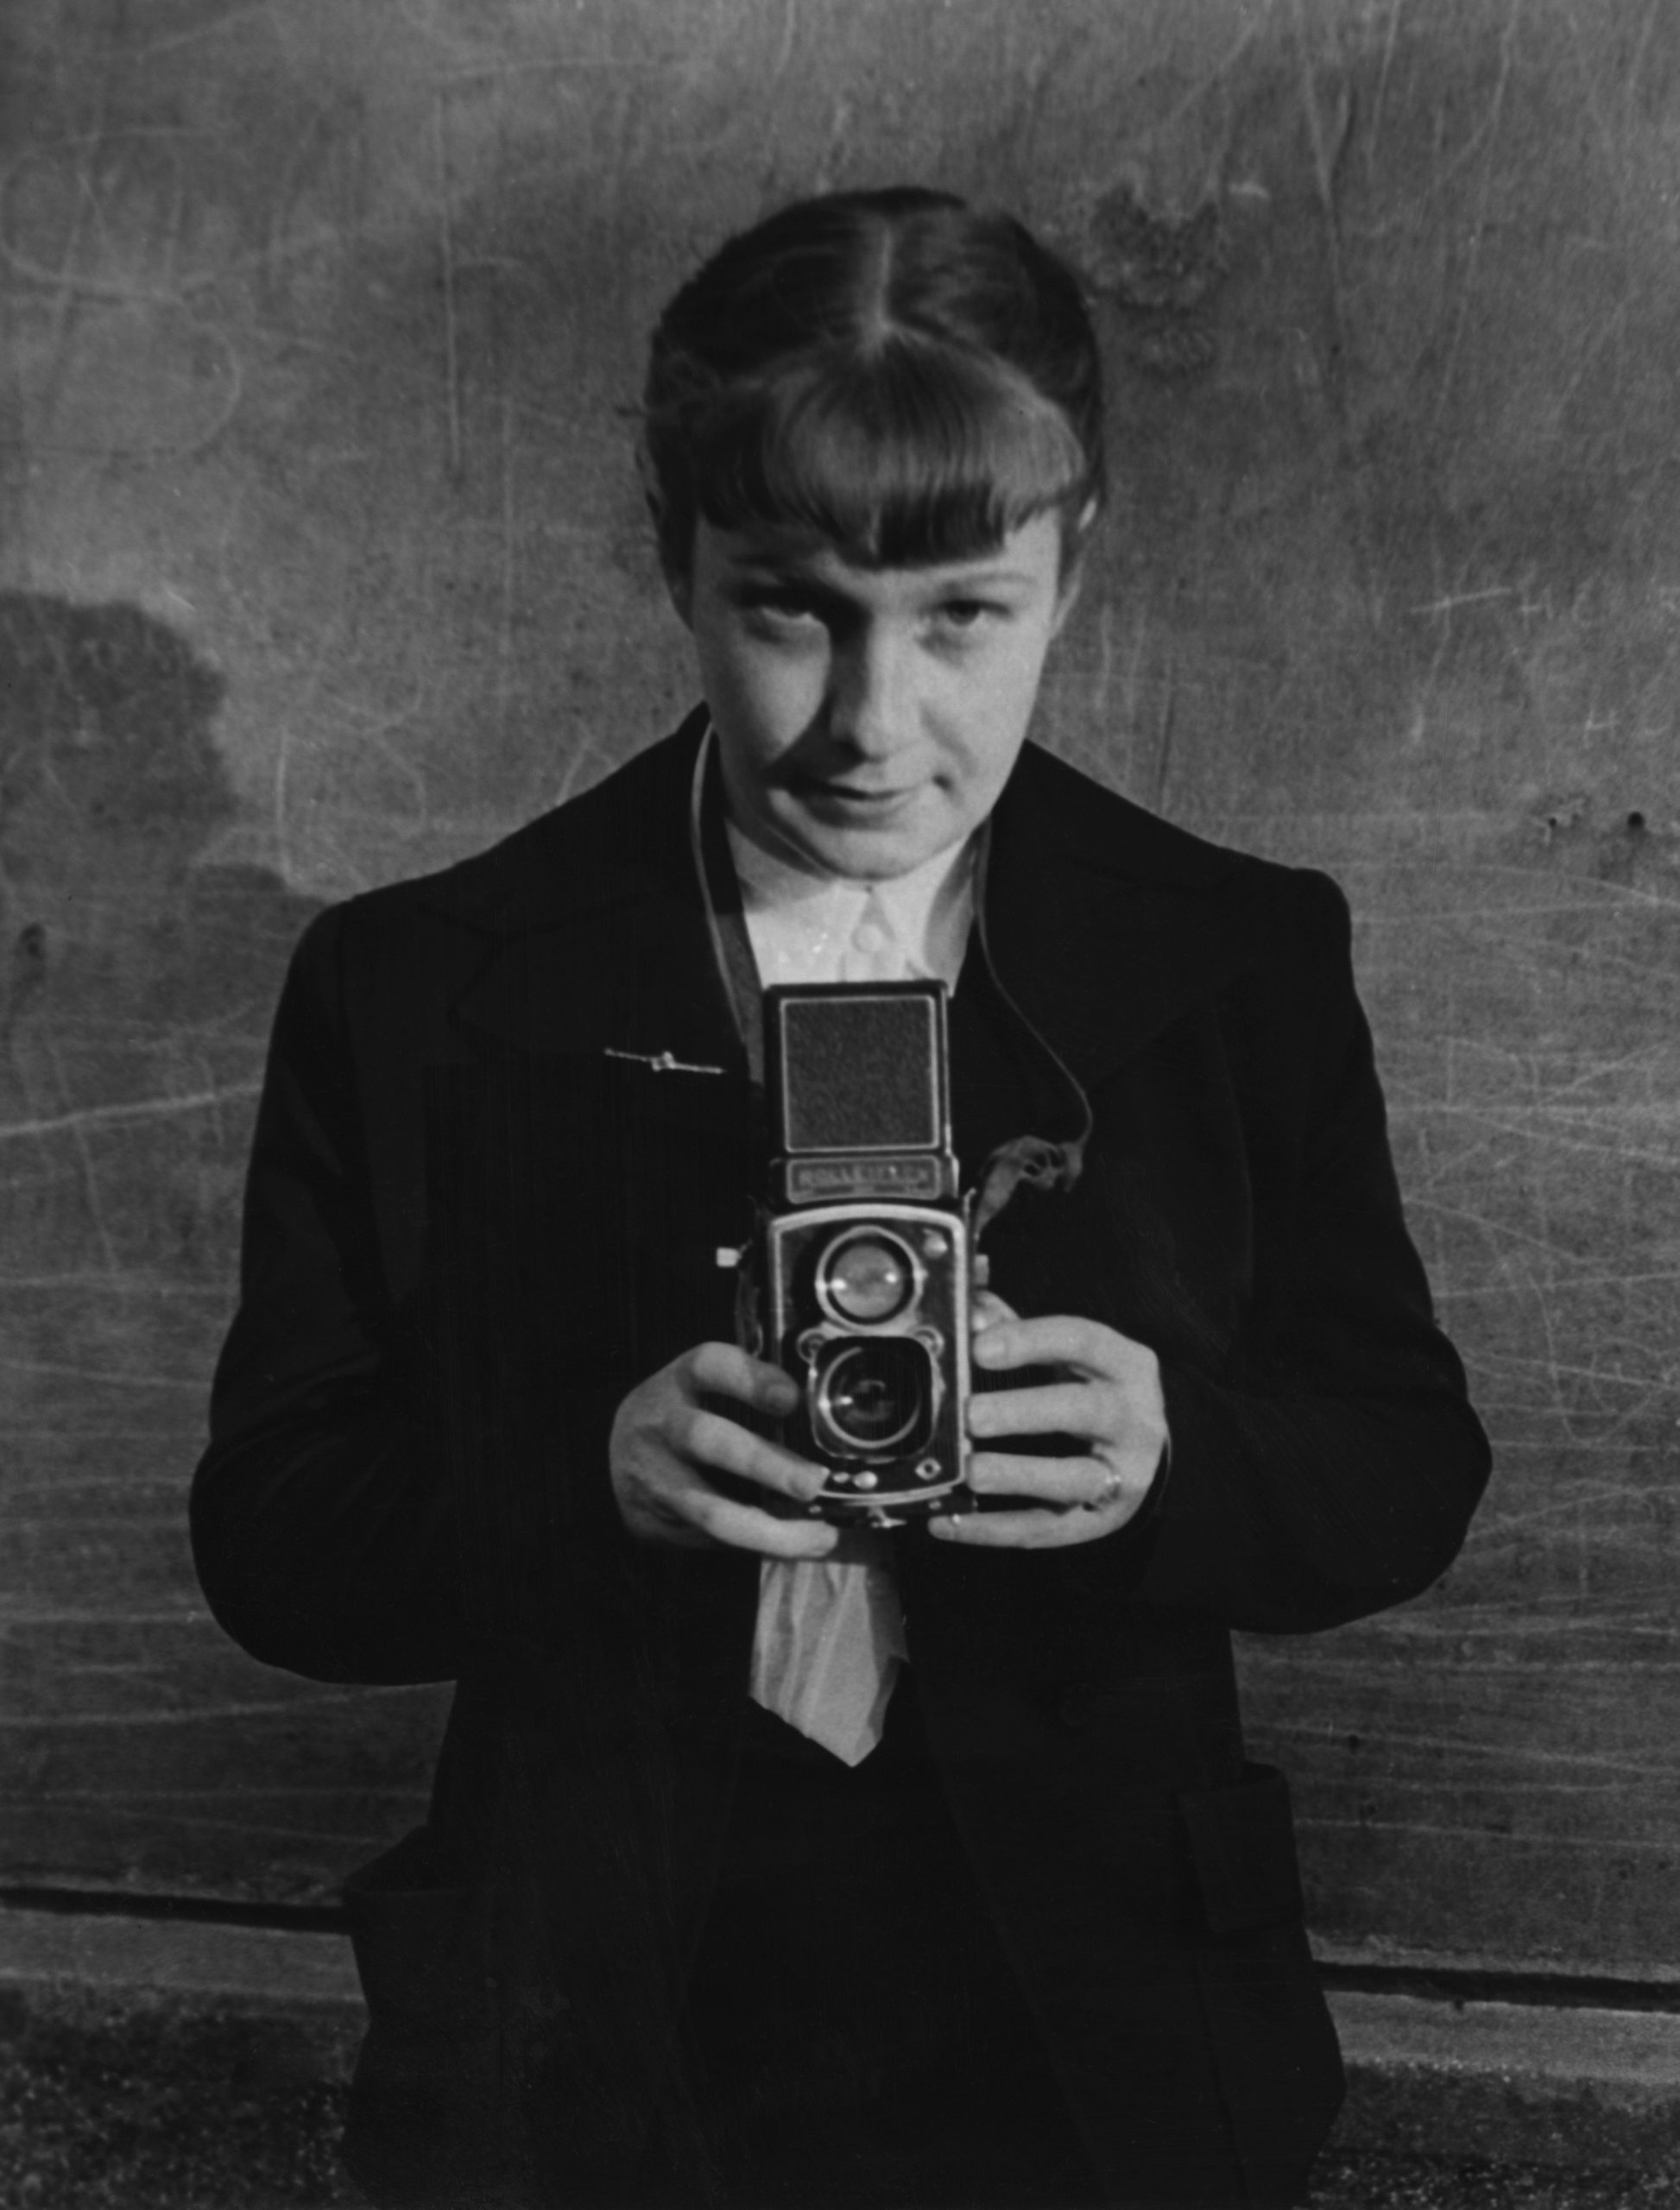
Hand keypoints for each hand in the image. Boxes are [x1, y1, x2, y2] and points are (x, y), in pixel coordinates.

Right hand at [609, 1342, 839, 1557]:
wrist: (610, 1461)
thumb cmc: (679, 1417)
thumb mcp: (699, 1389)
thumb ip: (748, 1394)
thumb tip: (821, 1419)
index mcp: (679, 1382)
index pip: (710, 1366)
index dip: (751, 1380)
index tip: (791, 1398)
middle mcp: (662, 1426)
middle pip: (708, 1440)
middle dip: (765, 1463)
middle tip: (813, 1482)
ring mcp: (655, 1478)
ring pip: (709, 1508)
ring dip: (769, 1528)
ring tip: (818, 1536)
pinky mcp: (655, 1521)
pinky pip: (712, 1541)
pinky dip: (759, 1546)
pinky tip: (796, 1545)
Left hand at [930, 1296, 1167, 1548]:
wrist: (1141, 1454)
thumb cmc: (1089, 1389)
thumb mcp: (1071, 1355)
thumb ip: (1019, 1329)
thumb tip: (970, 1307)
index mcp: (1126, 1364)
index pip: (1084, 1341)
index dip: (1032, 1342)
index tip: (980, 1347)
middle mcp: (1133, 1418)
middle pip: (1086, 1411)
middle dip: (1026, 1411)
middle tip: (973, 1415)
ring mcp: (1122, 1474)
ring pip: (1075, 1477)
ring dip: (1019, 1475)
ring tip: (971, 1474)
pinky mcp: (1098, 1519)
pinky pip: (1048, 1529)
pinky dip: (995, 1529)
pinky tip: (950, 1522)